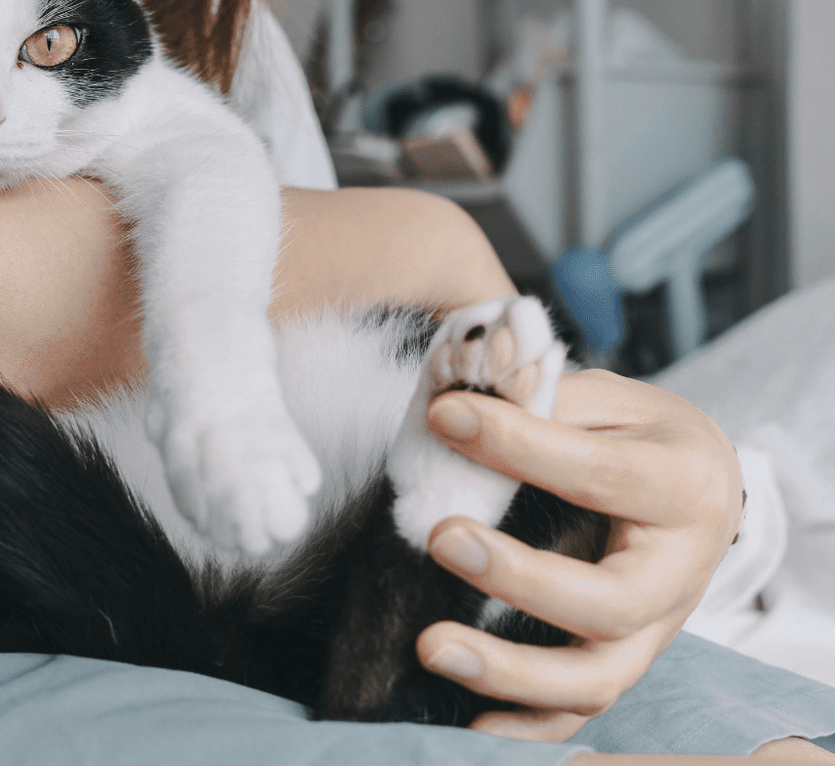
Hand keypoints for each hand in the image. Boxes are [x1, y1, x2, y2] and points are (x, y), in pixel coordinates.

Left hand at [412, 369, 742, 741]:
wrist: (695, 482)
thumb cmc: (635, 434)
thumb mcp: (606, 400)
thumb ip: (542, 401)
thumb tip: (455, 406)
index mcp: (684, 486)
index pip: (599, 475)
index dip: (518, 445)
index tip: (446, 418)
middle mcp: (681, 571)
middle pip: (610, 601)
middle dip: (520, 578)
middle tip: (439, 536)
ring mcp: (655, 630)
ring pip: (596, 677)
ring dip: (510, 671)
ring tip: (431, 646)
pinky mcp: (625, 661)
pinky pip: (581, 712)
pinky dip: (527, 726)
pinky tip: (468, 721)